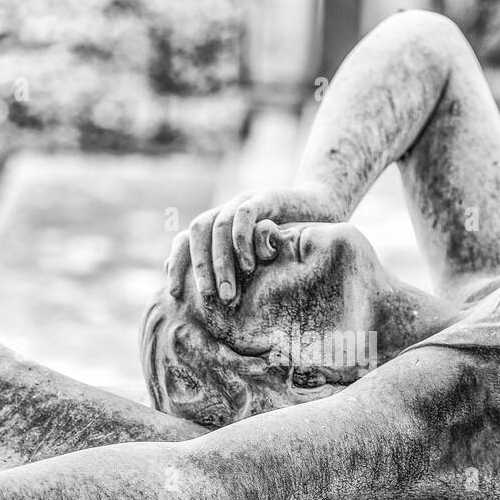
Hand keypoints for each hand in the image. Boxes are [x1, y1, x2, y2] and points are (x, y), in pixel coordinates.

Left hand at [167, 183, 345, 302]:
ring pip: (219, 226)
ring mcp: (245, 201)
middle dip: (198, 268)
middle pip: (198, 232)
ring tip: (229, 293)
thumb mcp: (259, 264)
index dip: (177, 264)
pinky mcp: (267, 197)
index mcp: (218, 227)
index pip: (185, 240)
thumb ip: (235, 276)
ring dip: (221, 262)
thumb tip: (208, 303)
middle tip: (207, 298)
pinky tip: (251, 265)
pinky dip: (242, 240)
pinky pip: (245, 213)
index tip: (174, 294)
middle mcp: (227, 212)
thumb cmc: (291, 244)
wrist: (324, 209)